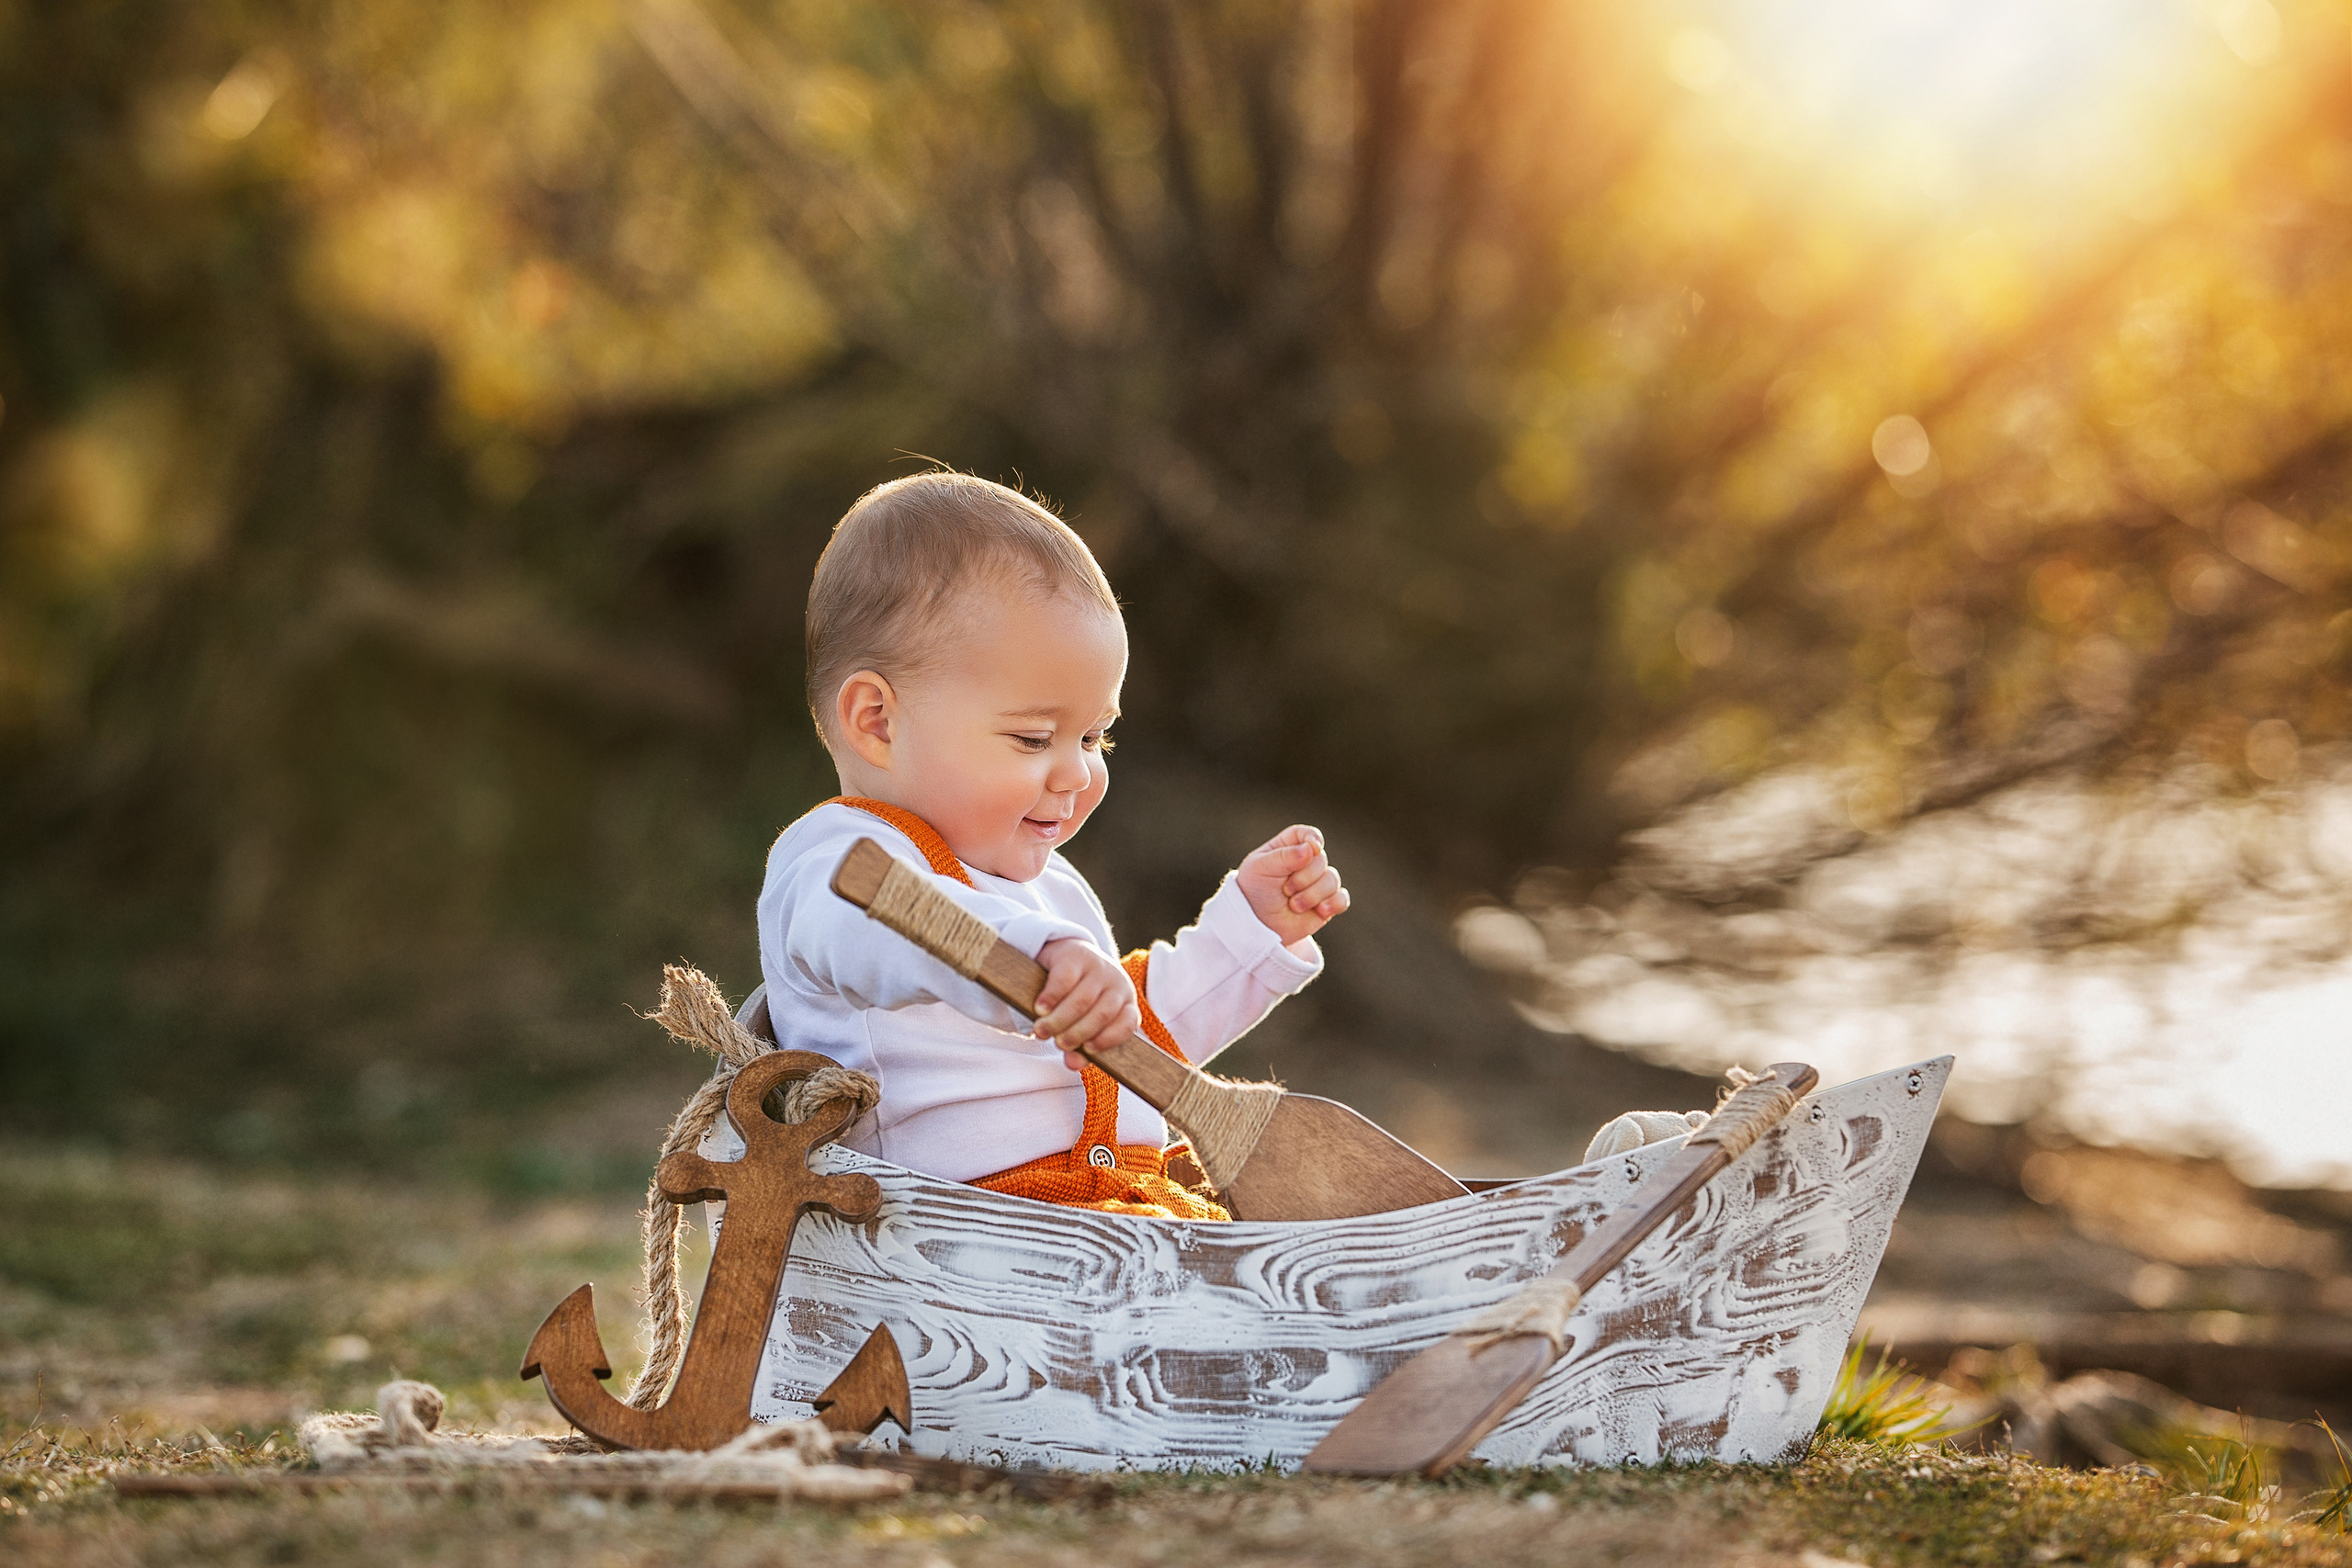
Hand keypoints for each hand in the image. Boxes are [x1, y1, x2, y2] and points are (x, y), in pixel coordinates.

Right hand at [1033, 937, 1139, 1070]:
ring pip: (1083, 999)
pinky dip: (1051, 997)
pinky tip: (1040, 1009)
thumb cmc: (1078, 997)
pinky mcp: (1076, 955)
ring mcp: (1098, 967)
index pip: (1127, 1024)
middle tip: (1057, 1043)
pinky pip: (1065, 979)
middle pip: (1102, 1014)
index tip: (1088, 1049)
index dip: (1109, 1039)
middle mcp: (1117, 984)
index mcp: (1126, 1003)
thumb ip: (1080, 1046)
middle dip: (1079, 1033)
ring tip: (1042, 1031)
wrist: (1068, 955)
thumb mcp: (1083, 1021)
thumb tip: (1072, 1064)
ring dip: (1061, 1018)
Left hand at [1237, 825, 1348, 945]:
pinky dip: (1334, 903)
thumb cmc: (1254, 892)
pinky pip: (1342, 899)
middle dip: (1304, 877)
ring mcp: (1317, 884)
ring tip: (1294, 905)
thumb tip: (1311, 849)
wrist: (1256, 926)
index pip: (1306, 835)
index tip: (1313, 847)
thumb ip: (1285, 856)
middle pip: (1321, 860)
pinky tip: (1321, 910)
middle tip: (1285, 890)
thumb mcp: (1261, 868)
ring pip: (1332, 880)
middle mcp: (1306, 863)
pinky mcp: (1325, 903)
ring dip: (1313, 894)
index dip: (1312, 838)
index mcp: (1287, 848)